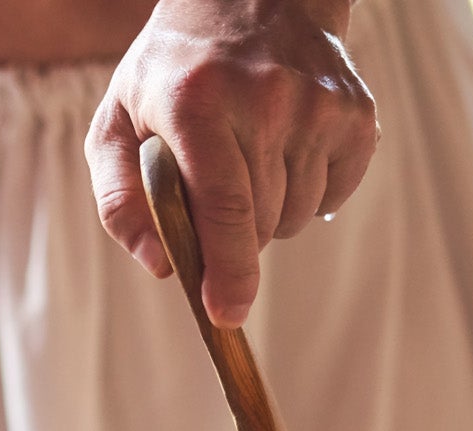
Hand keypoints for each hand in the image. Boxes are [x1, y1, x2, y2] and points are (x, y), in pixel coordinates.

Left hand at [85, 0, 377, 326]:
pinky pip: (331, 196)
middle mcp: (267, 99)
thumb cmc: (170, 75)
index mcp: (199, 103)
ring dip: (267, 217)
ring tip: (246, 165)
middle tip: (213, 199)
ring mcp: (319, 103)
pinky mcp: (356, 111)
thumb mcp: (116, 124)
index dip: (227, 270)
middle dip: (233, 240)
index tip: (227, 314)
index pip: (224, 207)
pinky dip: (306, 195)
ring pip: (295, 217)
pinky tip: (283, 155)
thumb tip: (159, 264)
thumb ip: (119, 200)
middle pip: (258, 225)